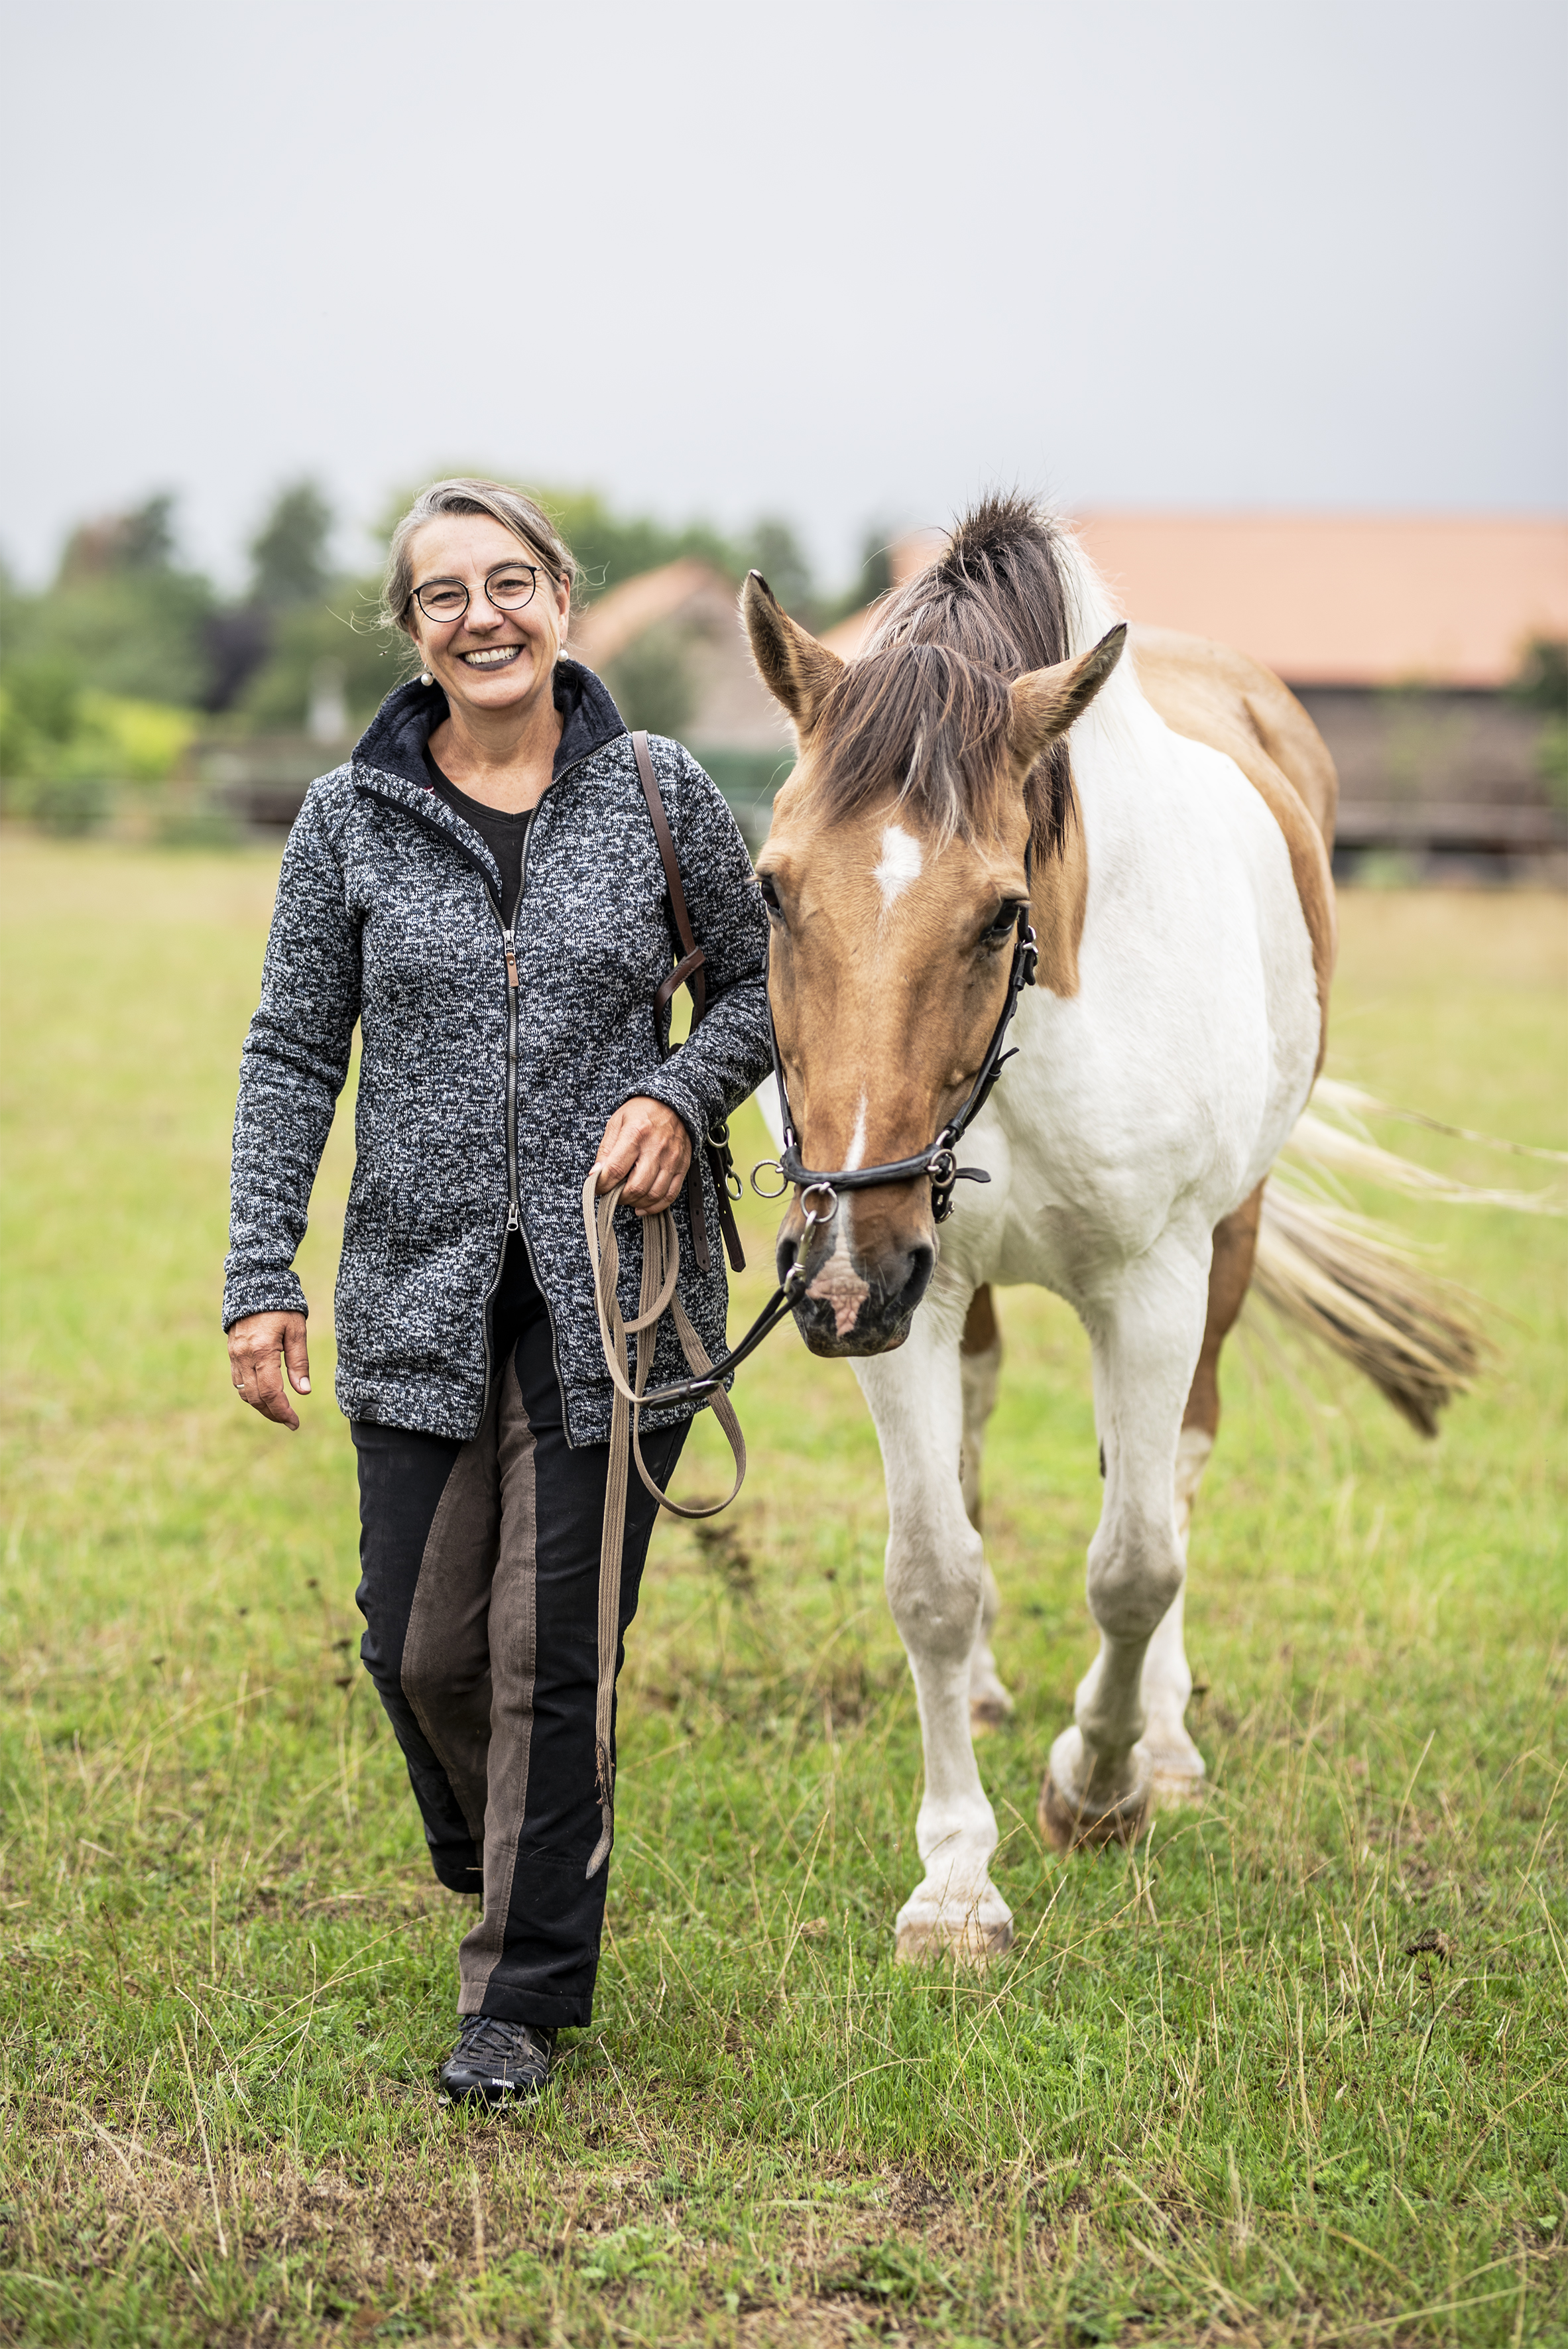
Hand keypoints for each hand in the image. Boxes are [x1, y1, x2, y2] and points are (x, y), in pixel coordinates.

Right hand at [228, 1311, 310, 1430]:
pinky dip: (251, 1393)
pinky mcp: (232, 1353)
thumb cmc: (282, 1306)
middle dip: (273, 1413)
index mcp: (262, 1350)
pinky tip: (265, 1396)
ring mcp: (234, 1355)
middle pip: (255, 1398)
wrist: (254, 1283)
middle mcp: (244, 1356)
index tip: (295, 1422)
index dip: (283, 1411)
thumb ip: (299, 1362)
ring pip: (244, 1393)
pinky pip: (238, 1381)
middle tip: (290, 1421)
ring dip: (261, 1406)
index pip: (270, 1392)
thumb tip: (304, 1391)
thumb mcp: (297, 1331)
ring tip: (280, 1412)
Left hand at [593, 1097, 692, 1215]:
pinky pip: (670, 1195)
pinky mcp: (682, 1166)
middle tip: (612, 1194)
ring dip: (636, 1203)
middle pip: (636, 1187)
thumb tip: (596, 1175)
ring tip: (627, 1197)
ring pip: (653, 1194)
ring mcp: (671, 1159)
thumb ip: (605, 1150)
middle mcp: (656, 1148)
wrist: (674, 1103)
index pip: (615, 1170)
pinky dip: (655, 1206)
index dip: (602, 1185)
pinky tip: (643, 1205)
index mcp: (636, 1133)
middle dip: (619, 1197)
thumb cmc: (642, 1112)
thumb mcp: (616, 1122)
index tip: (597, 1187)